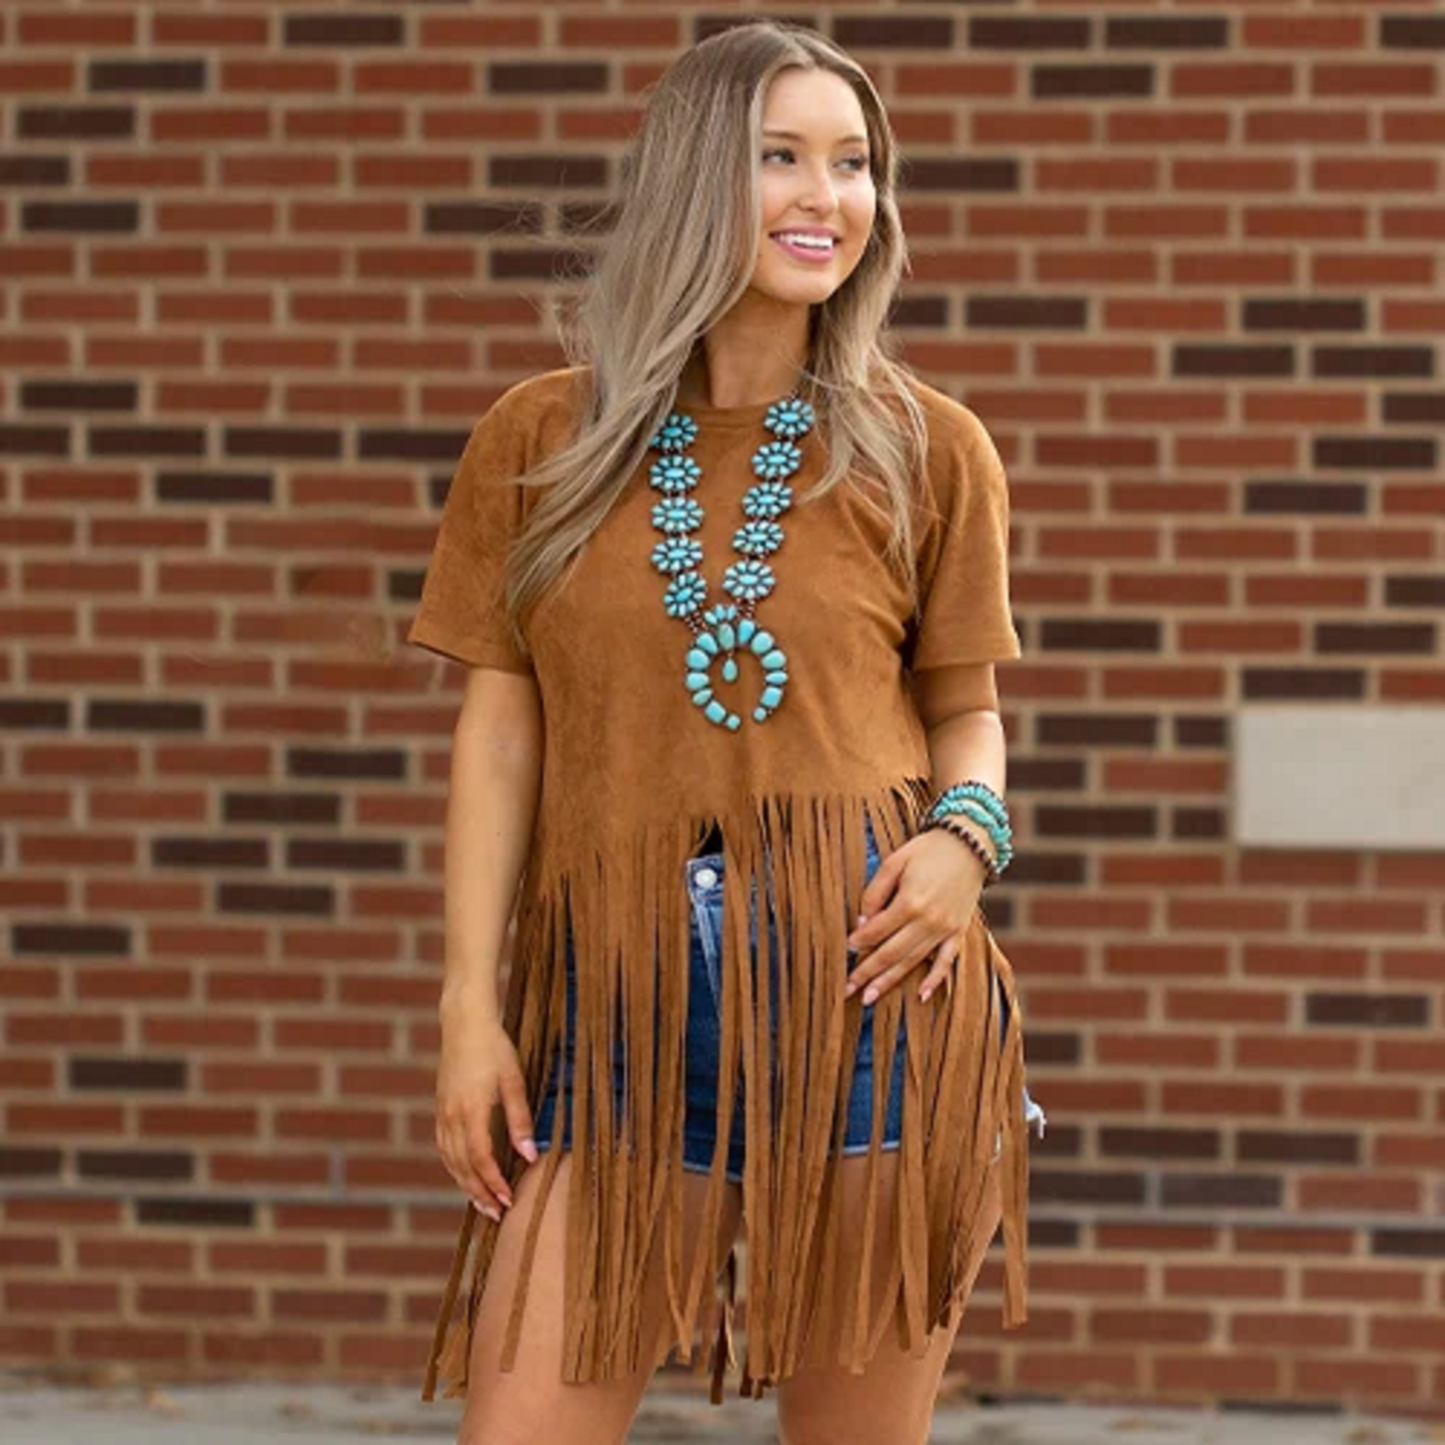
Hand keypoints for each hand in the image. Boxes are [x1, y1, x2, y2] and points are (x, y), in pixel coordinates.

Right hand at [434, 1006, 537, 1223]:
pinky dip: (455, 1167)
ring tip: (482, 1204)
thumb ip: (521, 1120)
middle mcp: (452, 1116)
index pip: (481, 1159)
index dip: (494, 1183)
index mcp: (471, 1110)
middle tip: (497, 1215)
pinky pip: (444, 1147)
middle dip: (480, 1193)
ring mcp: (442, 1113)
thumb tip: (530, 1155)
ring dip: (465, 1184)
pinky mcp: (440, 1109)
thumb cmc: (494, 1048)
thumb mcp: (514, 1080)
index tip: (509, 1201)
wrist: (464, 1023)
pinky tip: (465, 1175)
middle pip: (463, 1166)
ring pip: (450, 1160)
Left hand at [843, 828, 989, 1005]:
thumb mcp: (894, 862)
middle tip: (846, 990)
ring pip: (912, 962)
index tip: (844, 949)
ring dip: (889, 981)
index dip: (858, 941)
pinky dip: (935, 980)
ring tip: (869, 998)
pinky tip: (921, 997)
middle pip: (890, 953)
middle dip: (866, 972)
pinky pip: (946, 962)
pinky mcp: (958, 932)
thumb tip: (861, 921)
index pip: (876, 931)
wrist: (970, 844)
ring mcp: (945, 930)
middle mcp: (927, 921)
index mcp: (909, 902)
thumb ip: (875, 892)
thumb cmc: (927, 850)